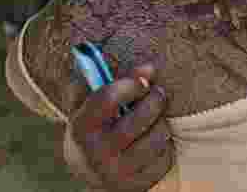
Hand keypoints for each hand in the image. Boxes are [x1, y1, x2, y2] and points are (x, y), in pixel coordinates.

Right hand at [63, 64, 173, 190]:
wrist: (90, 172)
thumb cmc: (93, 126)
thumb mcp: (85, 102)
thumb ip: (101, 77)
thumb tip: (146, 66)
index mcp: (81, 127)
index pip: (108, 97)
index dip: (131, 82)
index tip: (145, 77)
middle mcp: (97, 152)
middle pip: (141, 117)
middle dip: (155, 98)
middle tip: (158, 92)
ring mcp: (117, 172)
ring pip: (158, 136)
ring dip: (161, 123)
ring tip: (154, 120)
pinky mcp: (137, 185)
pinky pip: (165, 156)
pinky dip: (164, 145)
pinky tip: (153, 141)